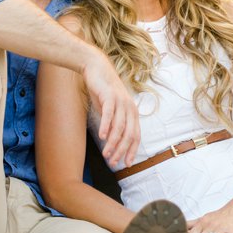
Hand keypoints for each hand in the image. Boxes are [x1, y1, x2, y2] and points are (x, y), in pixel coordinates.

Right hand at [81, 51, 139, 167]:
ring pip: (119, 127)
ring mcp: (121, 102)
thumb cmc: (103, 92)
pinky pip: (109, 114)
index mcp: (132, 113)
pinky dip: (106, 127)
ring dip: (113, 143)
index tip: (126, 163)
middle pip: (129, 134)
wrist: (97, 69)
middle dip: (121, 151)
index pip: (136, 136)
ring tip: (106, 154)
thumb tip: (112, 142)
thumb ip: (113, 125)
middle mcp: (130, 108)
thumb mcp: (111, 111)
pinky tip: (102, 138)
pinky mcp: (110, 96)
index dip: (131, 151)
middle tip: (113, 162)